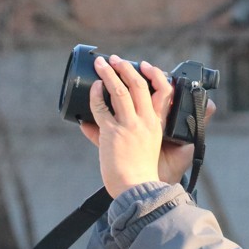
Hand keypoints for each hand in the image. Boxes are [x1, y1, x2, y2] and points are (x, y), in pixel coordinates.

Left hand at [79, 56, 215, 195]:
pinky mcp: (113, 133)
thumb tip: (84, 124)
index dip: (154, 75)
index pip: (164, 92)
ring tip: (101, 63)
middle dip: (126, 68)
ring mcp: (129, 126)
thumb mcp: (144, 149)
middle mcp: (145, 122)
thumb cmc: (141, 172)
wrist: (137, 188)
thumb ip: (113, 134)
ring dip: (109, 74)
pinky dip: (96, 95)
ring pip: (120, 91)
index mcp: (158, 124)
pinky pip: (102, 107)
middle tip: (116, 59)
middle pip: (139, 86)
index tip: (144, 66)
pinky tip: (92, 87)